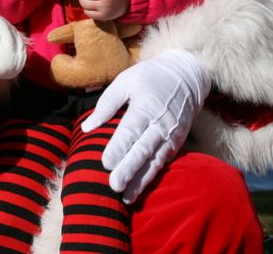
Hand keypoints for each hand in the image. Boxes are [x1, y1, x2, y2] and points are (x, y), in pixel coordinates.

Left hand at [80, 50, 209, 203]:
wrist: (186, 76)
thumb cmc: (149, 77)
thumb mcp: (125, 81)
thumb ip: (106, 104)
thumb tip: (87, 127)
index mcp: (145, 106)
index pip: (130, 131)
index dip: (118, 148)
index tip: (105, 163)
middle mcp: (160, 123)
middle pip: (143, 150)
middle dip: (128, 169)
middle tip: (114, 185)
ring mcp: (171, 134)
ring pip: (155, 161)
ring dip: (141, 180)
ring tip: (126, 197)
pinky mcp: (176, 142)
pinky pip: (163, 161)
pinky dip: (152, 175)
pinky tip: (140, 188)